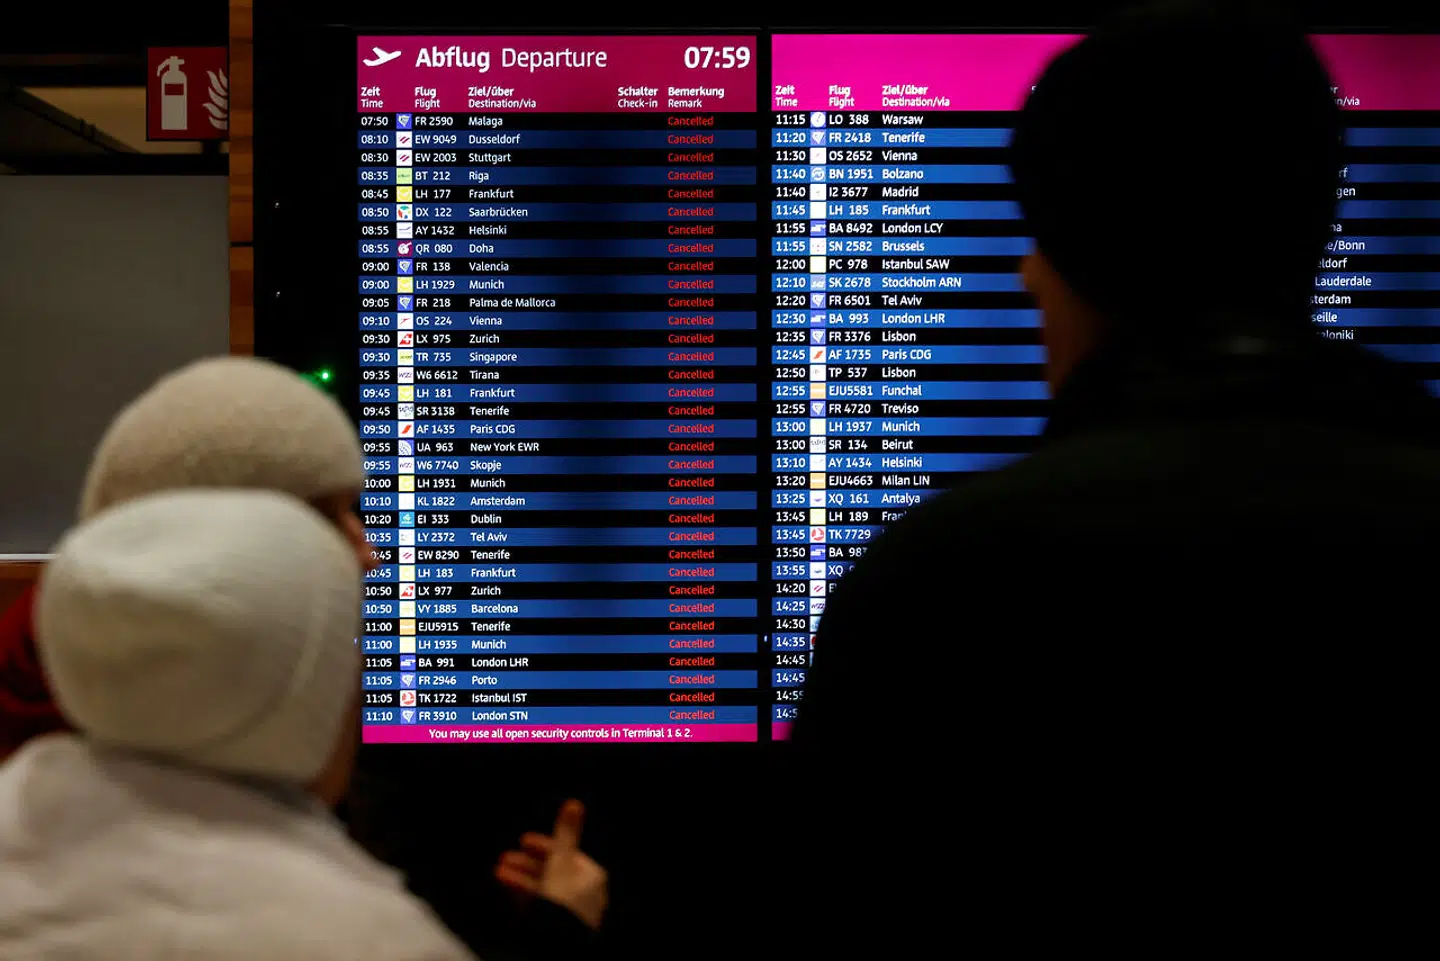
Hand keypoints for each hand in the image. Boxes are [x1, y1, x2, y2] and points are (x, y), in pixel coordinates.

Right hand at [495, 799, 607, 930]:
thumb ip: (566, 835)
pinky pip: (539, 905)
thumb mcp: (562, 863)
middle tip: (504, 858)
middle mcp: (582, 892)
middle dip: (526, 863)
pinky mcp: (556, 924)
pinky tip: (508, 890)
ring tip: (499, 872)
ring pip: (543, 888)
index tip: (523, 840)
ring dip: (520, 878)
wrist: (559, 942)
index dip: (544, 845)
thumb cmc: (564, 902)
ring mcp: (569, 910)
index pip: (567, 854)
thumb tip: (574, 803)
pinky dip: (524, 896)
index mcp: (591, 876)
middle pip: (552, 871)